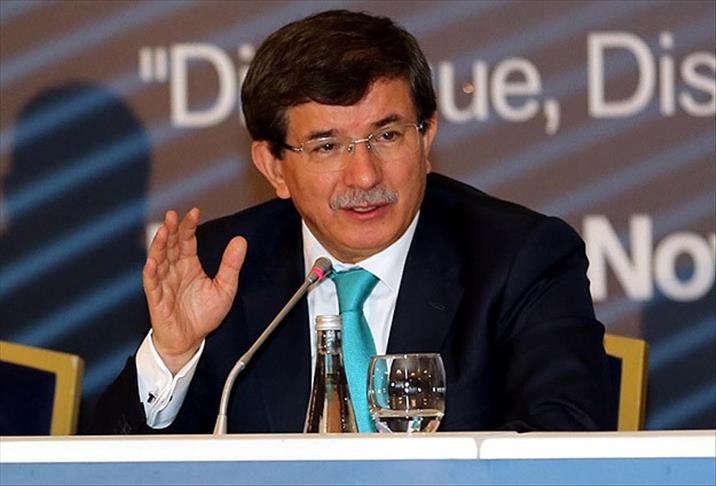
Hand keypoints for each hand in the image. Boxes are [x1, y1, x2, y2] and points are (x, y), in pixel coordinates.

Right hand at [143, 208, 246, 373]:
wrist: (190, 341)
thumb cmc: (204, 315)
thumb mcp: (225, 287)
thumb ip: (231, 264)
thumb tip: (241, 240)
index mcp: (189, 265)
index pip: (187, 240)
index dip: (189, 226)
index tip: (194, 212)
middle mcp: (174, 270)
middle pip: (170, 245)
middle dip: (171, 229)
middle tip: (172, 215)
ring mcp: (164, 282)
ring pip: (158, 259)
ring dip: (159, 245)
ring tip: (162, 231)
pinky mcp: (157, 298)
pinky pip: (152, 283)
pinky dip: (151, 272)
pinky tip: (152, 262)